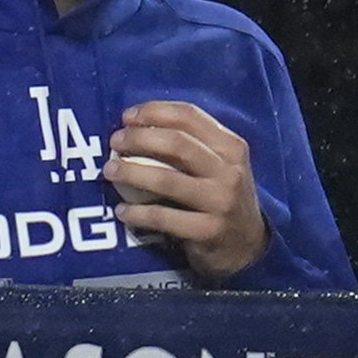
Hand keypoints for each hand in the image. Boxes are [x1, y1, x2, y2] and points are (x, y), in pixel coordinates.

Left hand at [107, 98, 268, 280]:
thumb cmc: (221, 197)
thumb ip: (191, 144)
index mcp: (231, 146)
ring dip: (132, 172)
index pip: (190, 116)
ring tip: (109, 171)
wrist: (248, 246)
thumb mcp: (220, 165)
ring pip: (168, 179)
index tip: (128, 116)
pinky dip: (138, 213)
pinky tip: (122, 211)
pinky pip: (164, 217)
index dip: (154, 111)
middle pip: (177, 143)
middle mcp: (229, 170)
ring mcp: (220, 201)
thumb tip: (137, 125)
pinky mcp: (208, 230)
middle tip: (115, 141)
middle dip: (139, 138)